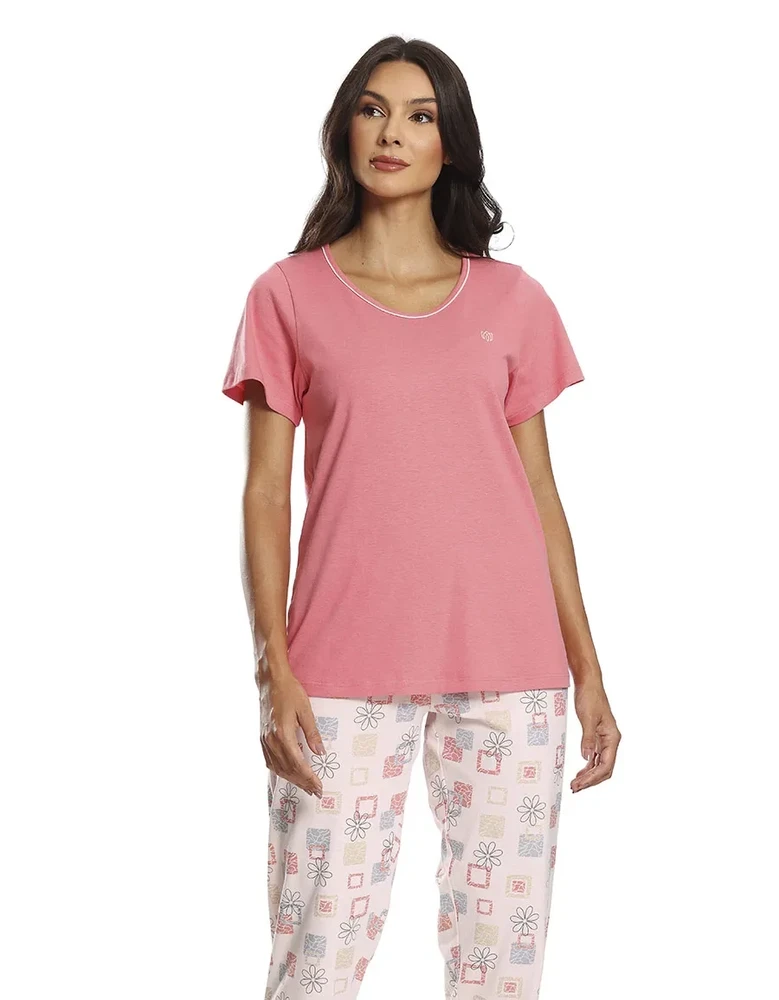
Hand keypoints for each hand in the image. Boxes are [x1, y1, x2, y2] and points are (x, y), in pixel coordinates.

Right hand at [258, 667, 324, 797]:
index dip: (309, 777)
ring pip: (278, 768)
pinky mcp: (262, 738)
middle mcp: (271, 740)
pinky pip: (270, 761)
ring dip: (292, 779)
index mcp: (283, 734)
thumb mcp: (305, 710)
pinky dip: (280, 770)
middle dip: (302, 782)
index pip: (298, 763)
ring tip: (305, 785)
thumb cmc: (290, 692)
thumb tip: (320, 753)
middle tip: (315, 791)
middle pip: (288, 769)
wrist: (271, 681)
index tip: (319, 786)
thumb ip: (312, 733)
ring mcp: (264, 740)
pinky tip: (289, 773)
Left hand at [570, 679, 620, 792]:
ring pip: (600, 765)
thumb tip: (586, 757)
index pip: (606, 765)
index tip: (580, 784)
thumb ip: (587, 738)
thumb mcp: (587, 718)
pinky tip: (579, 773)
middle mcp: (611, 741)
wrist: (588, 683)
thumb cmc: (590, 697)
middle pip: (604, 769)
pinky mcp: (596, 737)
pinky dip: (587, 767)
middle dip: (591, 780)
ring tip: (575, 785)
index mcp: (612, 738)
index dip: (593, 777)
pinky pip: (595, 757)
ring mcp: (604, 740)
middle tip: (575, 788)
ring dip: (588, 776)